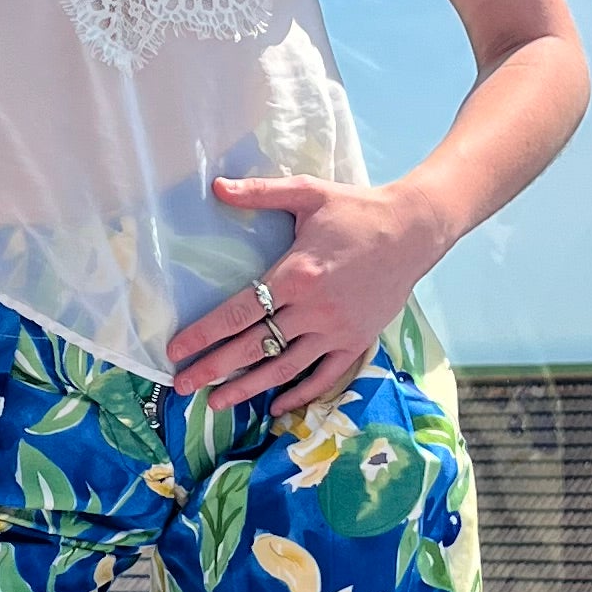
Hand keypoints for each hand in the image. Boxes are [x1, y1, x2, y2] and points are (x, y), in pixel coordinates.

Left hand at [167, 176, 444, 413]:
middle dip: (214, 369)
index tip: (177, 350)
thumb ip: (260, 193)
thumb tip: (216, 185)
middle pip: (254, 347)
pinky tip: (276, 405)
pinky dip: (301, 394)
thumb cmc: (358, 210)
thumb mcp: (309, 193)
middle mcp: (314, 309)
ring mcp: (337, 329)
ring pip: (285, 368)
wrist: (415, 229)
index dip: (205, 334)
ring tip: (216, 402)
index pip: (239, 312)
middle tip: (182, 386)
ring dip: (248, 388)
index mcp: (297, 274)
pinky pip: (326, 376)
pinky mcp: (357, 340)